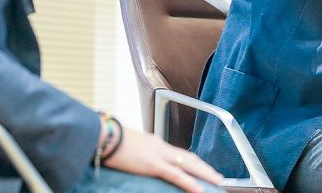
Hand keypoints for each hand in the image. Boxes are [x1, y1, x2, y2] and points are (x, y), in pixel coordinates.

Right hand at [106, 128, 222, 192]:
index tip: (204, 169)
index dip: (194, 162)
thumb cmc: (110, 141)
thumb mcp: (129, 147)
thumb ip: (140, 154)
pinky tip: (199, 188)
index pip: (180, 153)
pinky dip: (189, 181)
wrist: (102, 135)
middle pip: (189, 157)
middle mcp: (160, 146)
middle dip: (205, 168)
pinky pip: (175, 174)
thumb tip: (142, 161)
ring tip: (217, 181)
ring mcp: (157, 155)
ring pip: (188, 164)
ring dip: (204, 173)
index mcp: (155, 143)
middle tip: (219, 177)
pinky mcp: (151, 164)